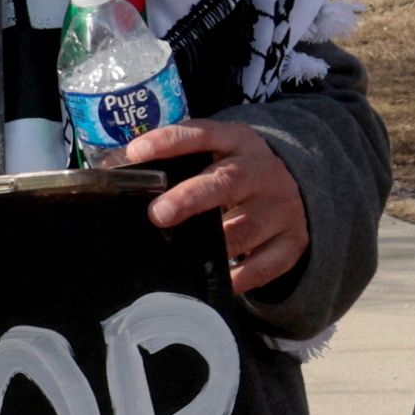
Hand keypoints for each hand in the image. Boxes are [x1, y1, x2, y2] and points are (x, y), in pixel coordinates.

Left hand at [123, 116, 306, 295]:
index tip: (137, 154)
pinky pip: (266, 264)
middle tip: (158, 214)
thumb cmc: (237, 173)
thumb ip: (177, 162)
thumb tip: (115, 172)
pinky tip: (221, 281)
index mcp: (238, 141)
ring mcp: (282, 207)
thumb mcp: (217, 155)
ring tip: (184, 253)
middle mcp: (262, 171)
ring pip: (246, 227)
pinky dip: (241, 277)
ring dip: (215, 243)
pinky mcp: (293, 241)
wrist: (300, 189)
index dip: (170, 142)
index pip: (203, 134)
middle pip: (227, 182)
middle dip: (191, 198)